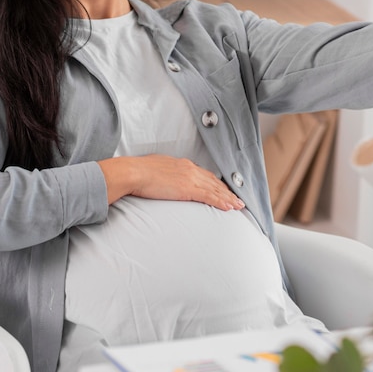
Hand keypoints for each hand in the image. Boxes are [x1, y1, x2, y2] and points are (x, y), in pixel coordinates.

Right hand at [99, 155, 244, 210]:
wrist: (133, 172)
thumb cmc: (139, 172)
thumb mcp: (157, 170)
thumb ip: (166, 175)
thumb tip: (166, 181)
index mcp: (183, 164)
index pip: (205, 175)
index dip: (216, 183)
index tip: (224, 190)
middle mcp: (190, 169)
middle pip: (214, 182)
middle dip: (227, 191)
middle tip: (238, 199)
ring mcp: (190, 178)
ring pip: (215, 189)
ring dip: (228, 198)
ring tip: (238, 206)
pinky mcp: (188, 188)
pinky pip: (209, 196)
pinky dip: (221, 202)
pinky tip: (229, 207)